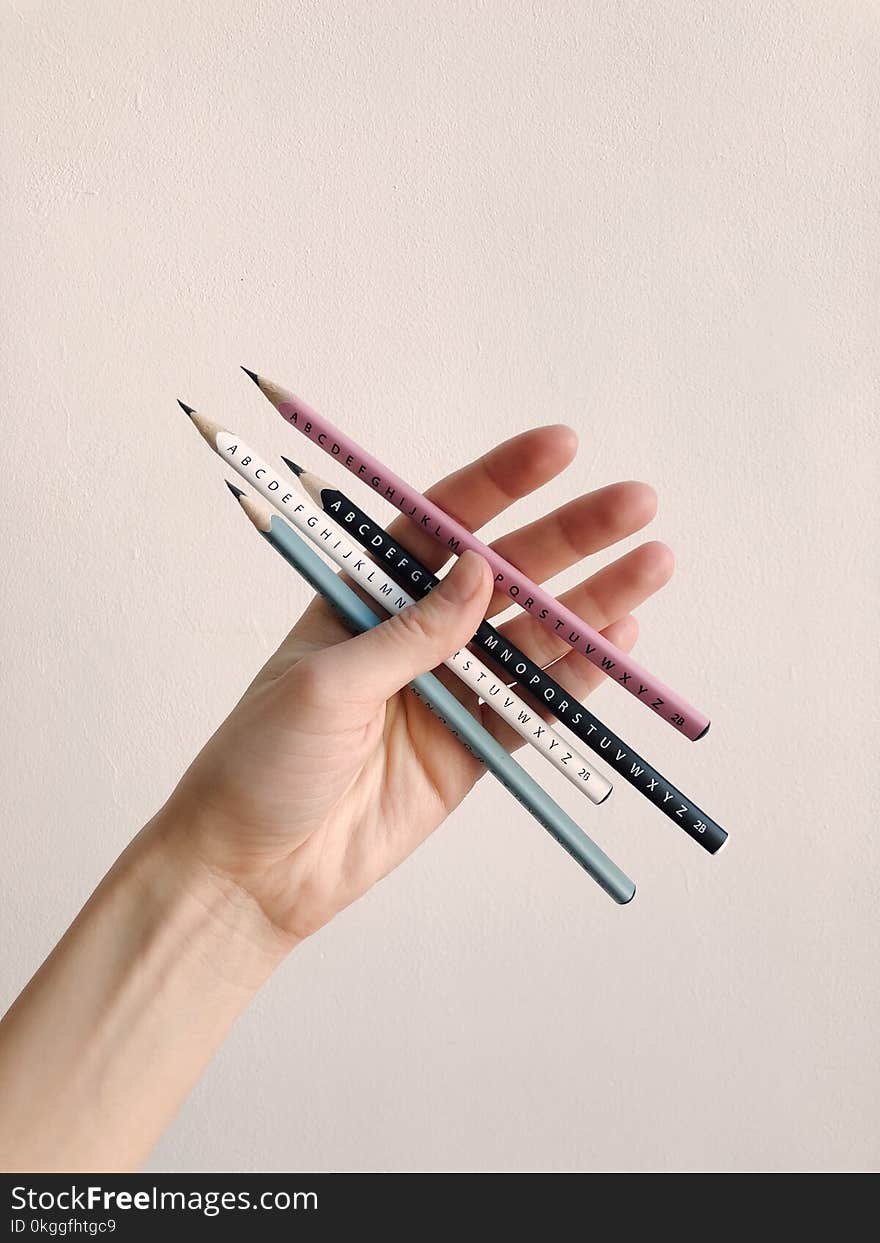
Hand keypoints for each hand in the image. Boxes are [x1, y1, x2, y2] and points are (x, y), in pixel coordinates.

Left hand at [166, 426, 671, 944]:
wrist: (253, 870)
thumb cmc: (261, 763)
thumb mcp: (325, 684)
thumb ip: (409, 632)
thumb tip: (480, 571)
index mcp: (365, 596)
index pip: (441, 522)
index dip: (503, 481)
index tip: (561, 447)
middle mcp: (414, 635)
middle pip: (505, 573)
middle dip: (570, 536)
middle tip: (636, 503)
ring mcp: (448, 692)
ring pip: (532, 638)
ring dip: (592, 603)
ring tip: (653, 564)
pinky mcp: (471, 750)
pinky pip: (534, 709)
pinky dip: (577, 680)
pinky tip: (620, 642)